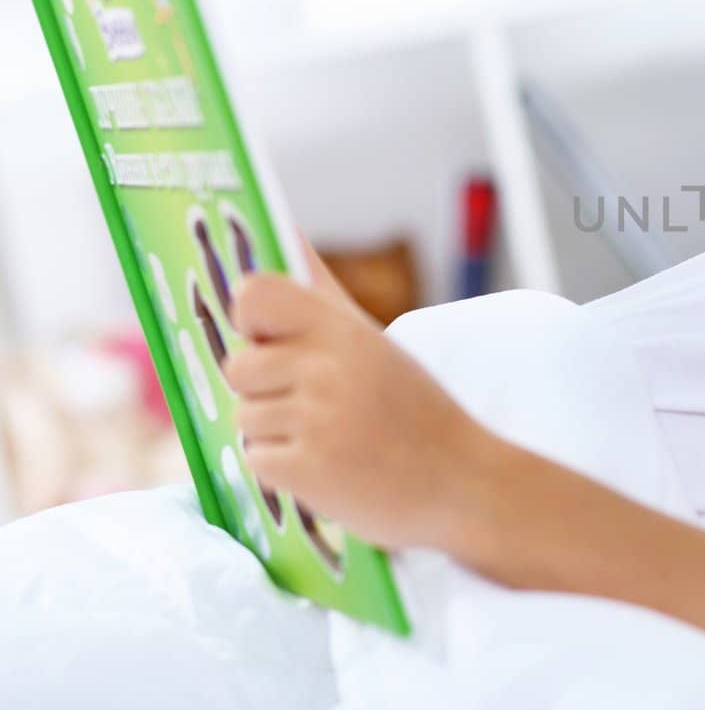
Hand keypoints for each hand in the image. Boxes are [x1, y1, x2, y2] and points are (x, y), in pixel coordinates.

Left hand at [223, 243, 485, 550]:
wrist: (462, 479)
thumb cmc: (414, 408)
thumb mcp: (373, 342)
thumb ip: (320, 292)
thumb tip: (286, 230)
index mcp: (342, 330)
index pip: (254, 295)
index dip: (251, 319)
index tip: (272, 339)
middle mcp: (325, 368)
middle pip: (238, 367)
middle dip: (264, 390)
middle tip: (316, 404)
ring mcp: (314, 420)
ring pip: (244, 418)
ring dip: (276, 434)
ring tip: (329, 437)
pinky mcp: (305, 470)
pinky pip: (255, 460)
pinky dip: (284, 470)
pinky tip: (327, 466)